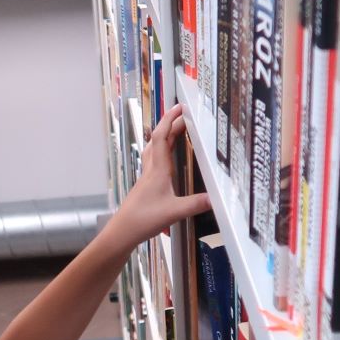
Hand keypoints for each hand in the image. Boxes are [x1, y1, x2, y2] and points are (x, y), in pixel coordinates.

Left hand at [114, 103, 211, 246]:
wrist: (122, 232)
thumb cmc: (143, 220)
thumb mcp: (174, 212)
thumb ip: (196, 204)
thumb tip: (217, 198)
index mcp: (158, 170)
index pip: (163, 137)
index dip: (170, 120)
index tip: (180, 107)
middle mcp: (150, 170)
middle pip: (159, 141)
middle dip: (171, 126)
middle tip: (185, 117)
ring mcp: (146, 178)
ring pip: (154, 151)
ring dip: (165, 138)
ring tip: (176, 132)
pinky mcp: (145, 187)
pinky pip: (154, 163)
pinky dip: (162, 154)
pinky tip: (167, 161)